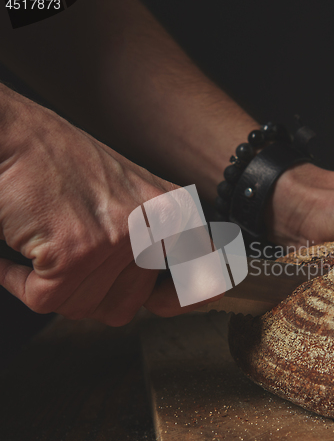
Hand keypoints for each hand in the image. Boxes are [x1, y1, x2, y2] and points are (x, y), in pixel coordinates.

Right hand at [0, 87, 218, 324]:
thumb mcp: (135, 195)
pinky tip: (20, 255)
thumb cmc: (66, 163)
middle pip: (124, 306)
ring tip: (47, 246)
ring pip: (82, 307)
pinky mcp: (75, 251)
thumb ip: (166, 242)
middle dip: (90, 290)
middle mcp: (154, 224)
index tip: (200, 297)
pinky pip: (45, 298)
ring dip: (55, 286)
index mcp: (174, 211)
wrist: (15, 133)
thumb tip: (208, 290)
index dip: (190, 295)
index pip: (200, 276)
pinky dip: (21, 282)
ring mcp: (116, 239)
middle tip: (72, 254)